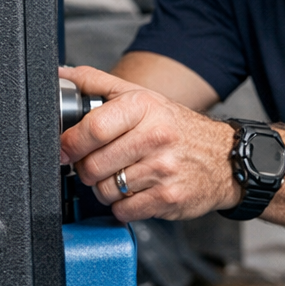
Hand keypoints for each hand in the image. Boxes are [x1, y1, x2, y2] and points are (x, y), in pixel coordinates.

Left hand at [58, 65, 240, 221]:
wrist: (224, 158)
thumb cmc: (177, 128)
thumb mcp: (141, 97)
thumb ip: (97, 84)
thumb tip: (60, 75)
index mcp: (143, 107)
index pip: (92, 129)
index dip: (70, 143)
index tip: (66, 149)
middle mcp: (155, 136)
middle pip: (92, 165)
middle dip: (86, 169)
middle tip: (97, 164)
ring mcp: (163, 169)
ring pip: (104, 190)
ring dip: (105, 188)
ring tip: (121, 177)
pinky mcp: (169, 198)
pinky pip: (123, 210)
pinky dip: (123, 206)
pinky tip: (136, 192)